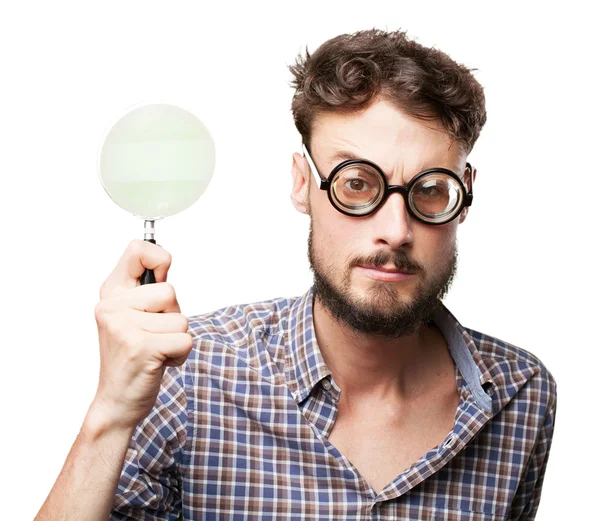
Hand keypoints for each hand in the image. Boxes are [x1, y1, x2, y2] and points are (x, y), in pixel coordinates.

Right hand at [91, 239, 192, 429]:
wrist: (116, 401)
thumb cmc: (131, 356)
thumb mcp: (131, 316)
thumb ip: (145, 289)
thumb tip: (165, 259)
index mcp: (110, 294)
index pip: (137, 250)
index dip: (159, 258)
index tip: (162, 274)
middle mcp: (112, 307)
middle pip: (170, 291)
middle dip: (172, 315)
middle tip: (153, 334)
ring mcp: (124, 327)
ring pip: (180, 319)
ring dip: (176, 338)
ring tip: (155, 350)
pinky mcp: (140, 348)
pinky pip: (185, 340)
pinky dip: (180, 354)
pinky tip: (159, 362)